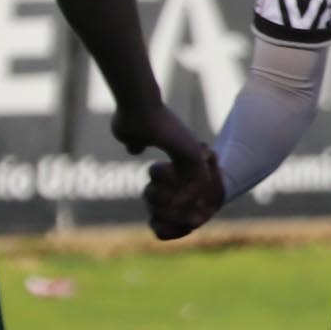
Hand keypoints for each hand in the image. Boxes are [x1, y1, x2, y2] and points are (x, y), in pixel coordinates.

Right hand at [112, 103, 223, 240]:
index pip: (182, 176)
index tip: (169, 209)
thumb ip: (134, 143)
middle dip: (191, 203)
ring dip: (194, 204)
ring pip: (200, 186)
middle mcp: (188, 149)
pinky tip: (185, 212)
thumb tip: (133, 148)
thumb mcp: (130, 134)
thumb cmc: (130, 117)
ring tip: (189, 223)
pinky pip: (200, 183)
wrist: (137, 106)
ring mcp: (193, 151)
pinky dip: (194, 199)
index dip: (177, 193)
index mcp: (175, 146)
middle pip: (195, 183)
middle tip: (188, 223)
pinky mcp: (194, 153)